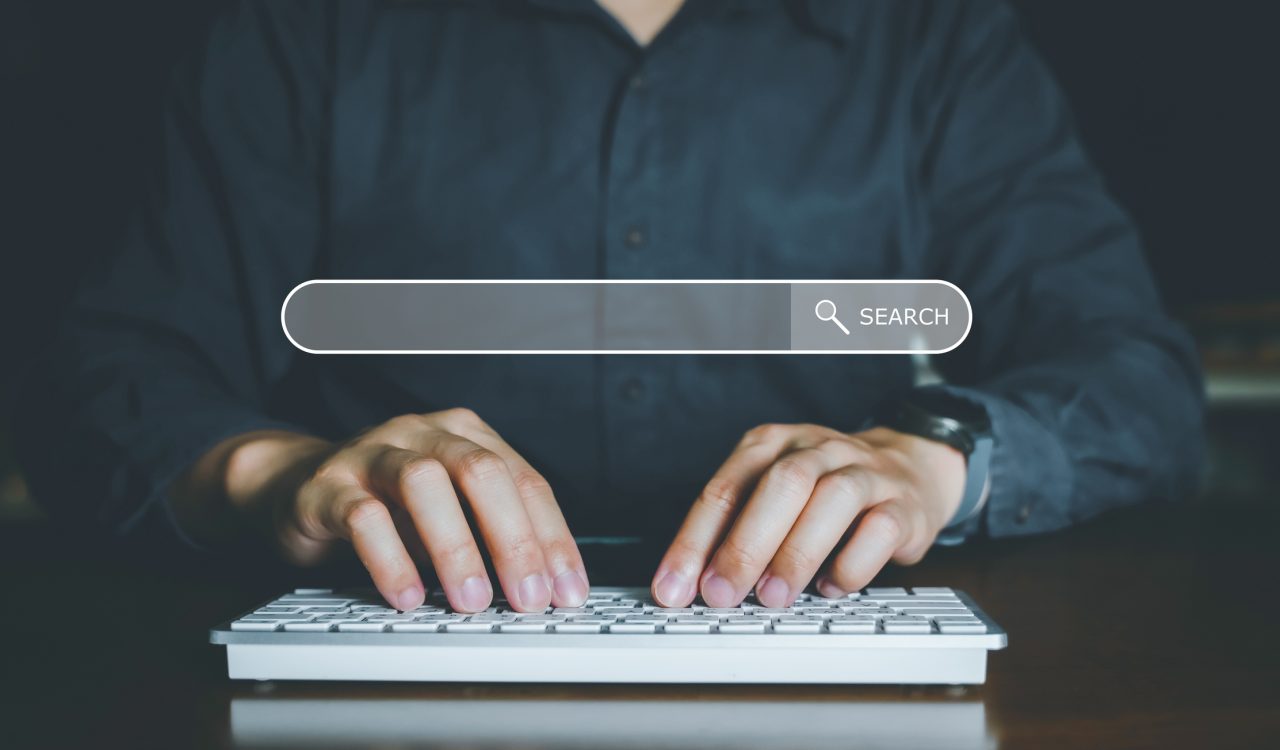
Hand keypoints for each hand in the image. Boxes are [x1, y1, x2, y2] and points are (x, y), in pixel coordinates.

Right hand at [175, 409, 587, 612]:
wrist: (296, 485)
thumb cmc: (390, 503)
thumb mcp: (450, 510)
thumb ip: (490, 534)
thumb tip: (543, 589)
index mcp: (467, 434)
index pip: (526, 481)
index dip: (552, 539)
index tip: (567, 591)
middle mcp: (424, 433)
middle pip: (483, 473)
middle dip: (514, 541)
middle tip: (528, 598)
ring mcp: (373, 453)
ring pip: (425, 483)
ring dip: (456, 546)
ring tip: (472, 600)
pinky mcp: (327, 485)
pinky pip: (363, 516)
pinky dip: (390, 559)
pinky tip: (407, 596)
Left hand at [650, 424, 965, 607]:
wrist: (907, 469)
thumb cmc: (821, 491)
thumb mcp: (773, 496)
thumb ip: (736, 529)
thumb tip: (692, 586)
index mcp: (773, 444)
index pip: (726, 488)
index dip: (695, 541)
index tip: (673, 588)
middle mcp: (818, 449)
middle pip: (780, 485)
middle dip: (745, 544)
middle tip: (720, 595)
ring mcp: (866, 473)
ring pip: (833, 499)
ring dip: (797, 553)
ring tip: (772, 598)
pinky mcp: (904, 505)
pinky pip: (881, 529)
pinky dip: (853, 564)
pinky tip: (830, 588)